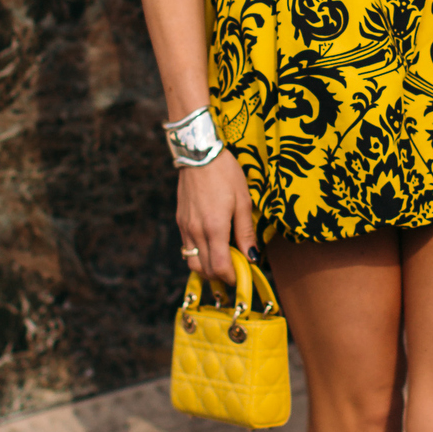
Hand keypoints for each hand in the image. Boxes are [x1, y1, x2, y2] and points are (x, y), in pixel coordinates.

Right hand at [177, 152, 255, 288]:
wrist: (198, 154)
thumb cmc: (225, 173)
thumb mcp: (243, 201)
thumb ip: (246, 232)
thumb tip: (252, 257)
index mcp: (214, 227)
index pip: (220, 267)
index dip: (232, 277)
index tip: (242, 277)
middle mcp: (196, 231)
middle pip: (205, 270)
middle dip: (220, 276)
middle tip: (235, 270)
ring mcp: (185, 227)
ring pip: (193, 262)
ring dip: (207, 268)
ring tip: (223, 261)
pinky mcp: (180, 221)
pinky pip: (187, 248)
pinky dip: (199, 255)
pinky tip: (211, 246)